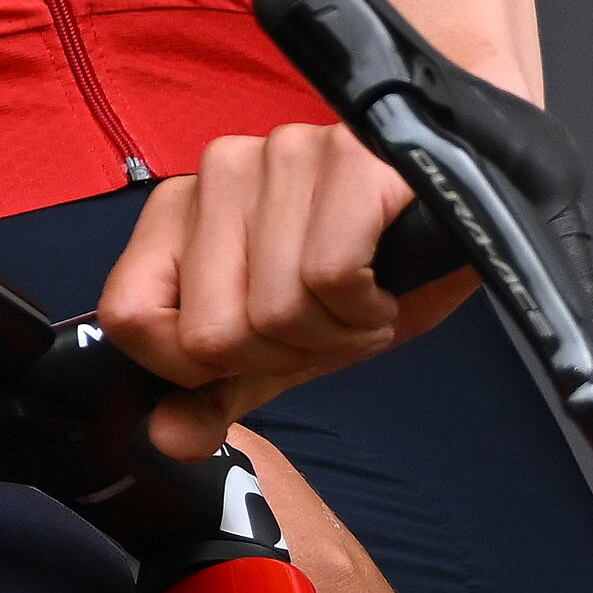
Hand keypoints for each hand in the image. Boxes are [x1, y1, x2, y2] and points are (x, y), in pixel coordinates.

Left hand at [100, 123, 464, 457]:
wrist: (465, 219)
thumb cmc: (364, 277)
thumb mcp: (282, 345)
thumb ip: (215, 392)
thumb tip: (167, 438)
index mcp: (177, 209)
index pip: (128, 316)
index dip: (197, 367)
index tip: (257, 353)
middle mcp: (216, 171)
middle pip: (210, 334)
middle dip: (284, 356)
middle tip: (328, 325)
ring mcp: (279, 154)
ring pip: (276, 311)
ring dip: (339, 335)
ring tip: (362, 303)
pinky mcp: (349, 157)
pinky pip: (331, 276)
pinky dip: (370, 309)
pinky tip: (385, 284)